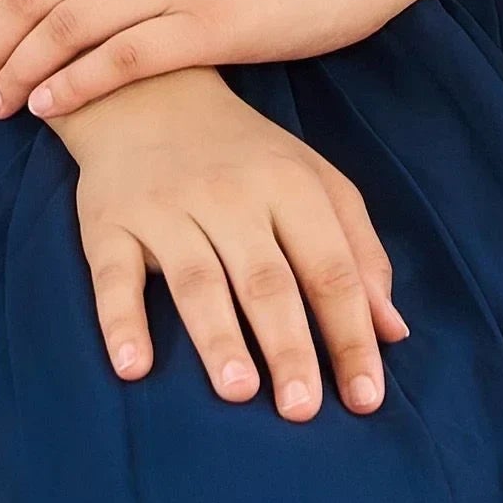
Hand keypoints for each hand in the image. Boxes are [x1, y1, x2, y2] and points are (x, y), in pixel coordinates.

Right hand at [51, 66, 408, 420]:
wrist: (148, 91)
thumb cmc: (244, 153)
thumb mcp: (313, 181)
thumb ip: (359, 251)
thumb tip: (394, 331)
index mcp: (289, 185)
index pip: (329, 267)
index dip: (350, 334)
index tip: (366, 400)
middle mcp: (229, 194)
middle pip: (265, 279)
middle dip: (288, 346)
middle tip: (303, 411)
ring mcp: (165, 208)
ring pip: (196, 278)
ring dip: (217, 335)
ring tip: (238, 390)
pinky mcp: (108, 223)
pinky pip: (113, 275)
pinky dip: (120, 320)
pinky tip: (134, 366)